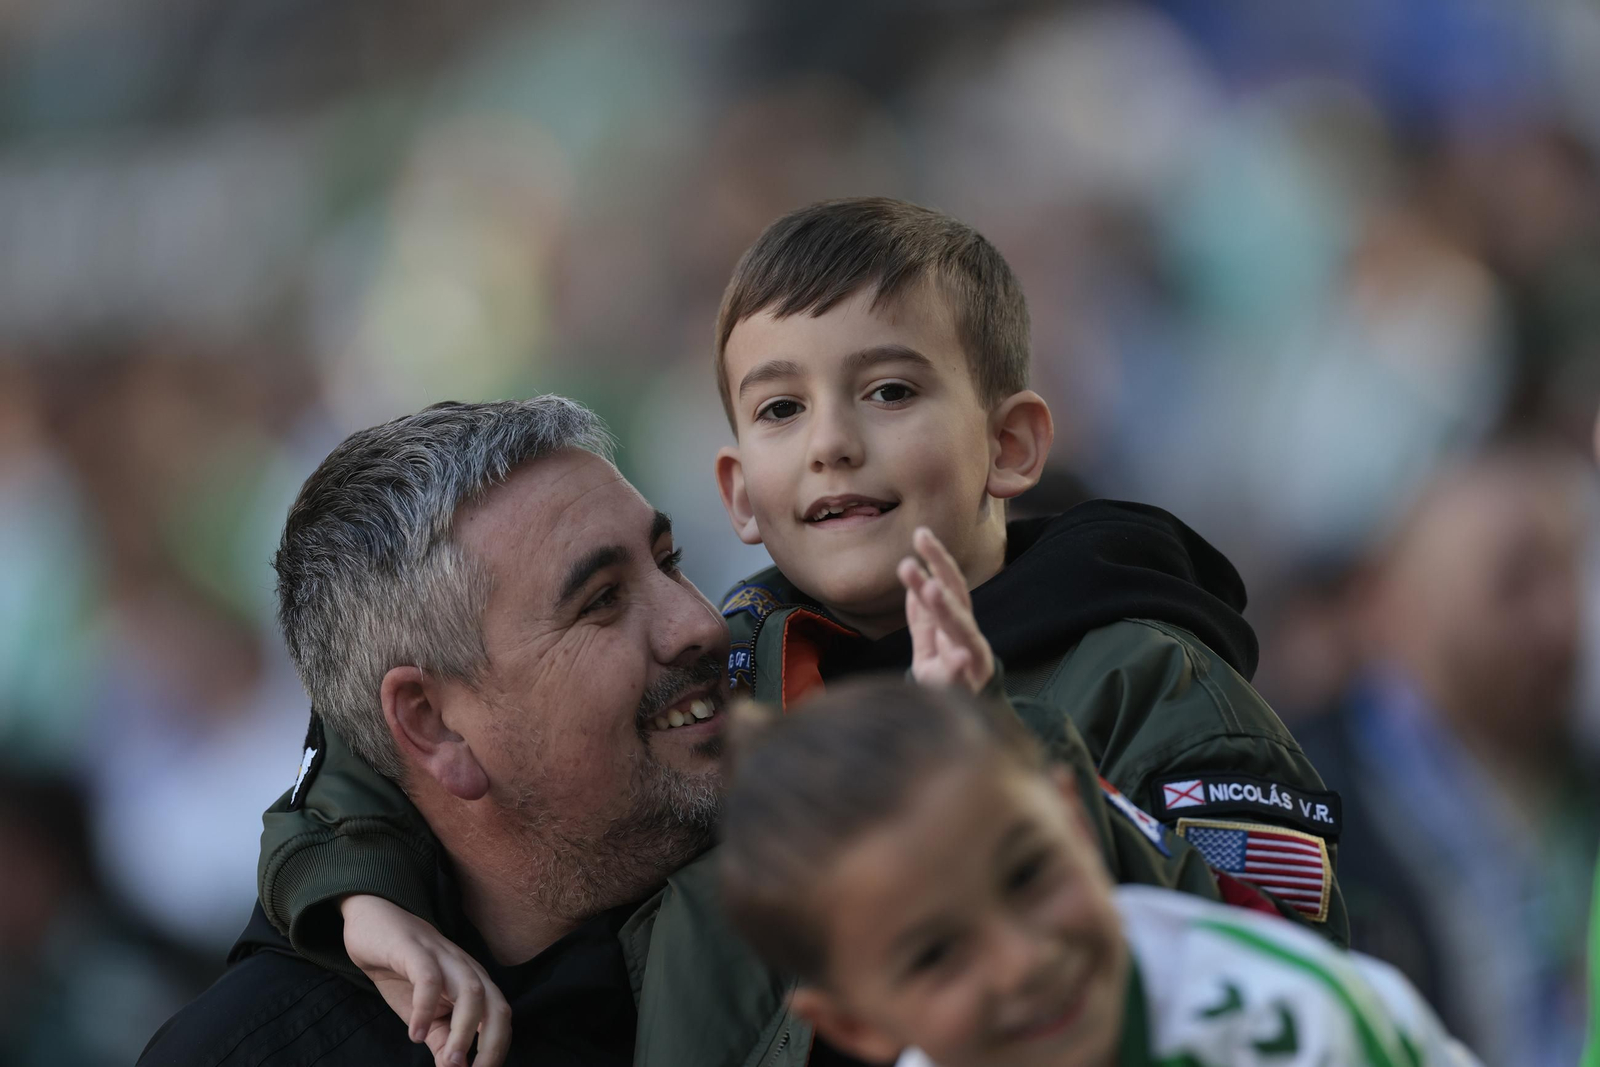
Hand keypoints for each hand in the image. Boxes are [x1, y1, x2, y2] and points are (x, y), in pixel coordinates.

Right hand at [340, 894, 510, 1066]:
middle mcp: (467, 969)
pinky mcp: (415, 949)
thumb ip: (441, 1040)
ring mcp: (443, 957)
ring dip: (464, 1029)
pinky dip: (426, 1007)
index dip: (497, 1050)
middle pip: (496, 1005)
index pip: (500, 1018)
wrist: (372, 924)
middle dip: (492, 1044)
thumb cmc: (403, 972)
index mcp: (475, 984)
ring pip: (471, 991)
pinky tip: (414, 1035)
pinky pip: (429, 978)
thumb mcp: (424, 1015)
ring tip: (449, 1060)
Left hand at [897, 526, 994, 692]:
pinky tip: (959, 656)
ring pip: (960, 629)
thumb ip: (922, 622)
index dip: (936, 559)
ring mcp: (971, 658)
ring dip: (947, 608)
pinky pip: (963, 674)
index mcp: (954, 623)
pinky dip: (960, 665)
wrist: (965, 719)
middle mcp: (965, 635)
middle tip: (920, 544)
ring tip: (932, 588)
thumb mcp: (928, 649)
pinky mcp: (970, 685)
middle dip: (941, 570)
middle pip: (957, 597)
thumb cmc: (948, 681)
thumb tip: (914, 589)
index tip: (921, 533)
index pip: (947, 584)